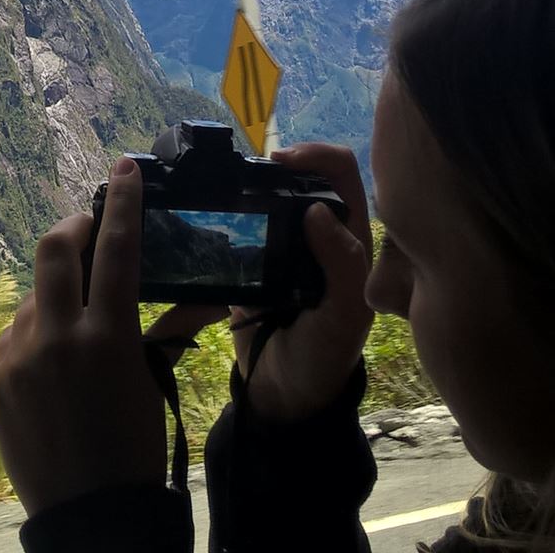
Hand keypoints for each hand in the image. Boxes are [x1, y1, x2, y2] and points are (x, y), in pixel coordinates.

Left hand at [0, 159, 169, 514]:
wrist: (87, 515)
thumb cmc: (133, 449)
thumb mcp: (151, 385)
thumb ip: (162, 332)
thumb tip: (204, 296)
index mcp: (105, 339)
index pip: (115, 251)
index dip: (121, 203)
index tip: (124, 169)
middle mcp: (55, 340)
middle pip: (53, 250)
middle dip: (72, 229)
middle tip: (87, 228)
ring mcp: (16, 359)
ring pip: (33, 299)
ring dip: (56, 299)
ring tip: (78, 331)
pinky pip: (13, 337)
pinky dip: (35, 337)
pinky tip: (53, 365)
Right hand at [144, 144, 374, 422]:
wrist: (282, 398)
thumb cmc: (324, 357)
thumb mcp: (344, 317)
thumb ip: (343, 266)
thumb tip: (317, 211)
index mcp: (350, 238)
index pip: (341, 175)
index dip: (316, 156)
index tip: (280, 161)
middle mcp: (318, 235)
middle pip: (299, 177)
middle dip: (273, 166)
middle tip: (241, 173)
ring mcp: (282, 248)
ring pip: (266, 198)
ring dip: (244, 187)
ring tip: (218, 190)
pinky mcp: (250, 264)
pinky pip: (237, 228)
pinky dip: (221, 216)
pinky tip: (204, 216)